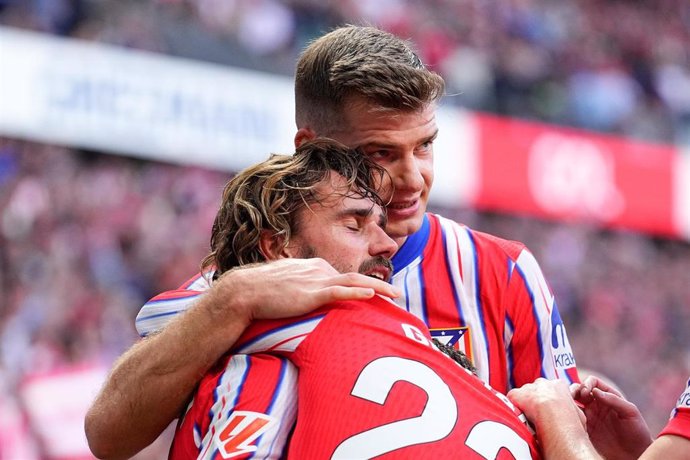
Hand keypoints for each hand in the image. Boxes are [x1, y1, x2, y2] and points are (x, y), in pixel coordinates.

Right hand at [215, 258, 400, 321]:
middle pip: (355, 278)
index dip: (363, 286)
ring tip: (395, 296)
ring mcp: (315, 280)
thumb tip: (305, 302)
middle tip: (396, 295)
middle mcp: (318, 270)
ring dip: (378, 289)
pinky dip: (358, 294)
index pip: (344, 277)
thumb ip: (300, 292)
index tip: (379, 295)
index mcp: (314, 268)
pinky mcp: (311, 294)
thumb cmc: (261, 293)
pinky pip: (340, 292)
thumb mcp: (286, 288)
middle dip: (379, 286)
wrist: (244, 291)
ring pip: (354, 283)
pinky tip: (373, 296)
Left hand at [508, 378, 585, 429]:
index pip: (552, 389)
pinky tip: (518, 417)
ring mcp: (528, 387)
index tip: (549, 410)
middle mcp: (542, 383)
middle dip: (536, 400)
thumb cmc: (570, 421)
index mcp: (559, 385)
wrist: (555, 419)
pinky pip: (512, 399)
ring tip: (528, 419)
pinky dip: (513, 407)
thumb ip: (572, 410)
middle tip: (538, 415)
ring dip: (524, 404)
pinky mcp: (515, 394)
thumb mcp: (578, 415)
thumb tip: (573, 417)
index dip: (550, 400)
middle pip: (536, 390)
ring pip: (523, 394)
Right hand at [571, 375, 652, 459]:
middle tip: (574, 396)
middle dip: (573, 390)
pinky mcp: (583, 429)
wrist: (634, 455)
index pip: (593, 382)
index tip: (587, 392)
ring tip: (567, 405)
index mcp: (608, 397)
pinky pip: (571, 419)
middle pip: (579, 390)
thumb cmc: (637, 432)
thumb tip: (595, 391)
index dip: (588, 383)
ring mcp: (588, 417)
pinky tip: (570, 418)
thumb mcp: (630, 412)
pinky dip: (567, 415)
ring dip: (567, 401)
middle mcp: (596, 405)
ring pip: (572, 403)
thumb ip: (614, 399)